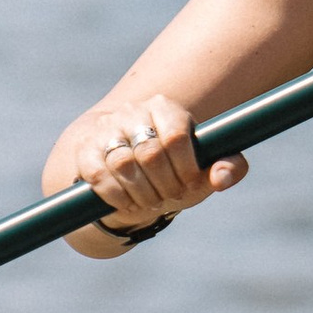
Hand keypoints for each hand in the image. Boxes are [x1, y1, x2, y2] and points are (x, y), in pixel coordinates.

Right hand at [65, 91, 245, 228]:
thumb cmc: (172, 170)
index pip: (177, 136)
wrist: (124, 172)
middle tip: (168, 197)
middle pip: (151, 154)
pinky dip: (117, 196)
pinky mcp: (85, 150)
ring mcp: (106, 129)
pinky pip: (100, 175)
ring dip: (141, 193)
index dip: (186, 168)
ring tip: (150, 201)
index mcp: (165, 108)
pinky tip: (128, 203)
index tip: (188, 185)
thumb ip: (227, 169)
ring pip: (124, 165)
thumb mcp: (202, 171)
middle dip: (164, 185)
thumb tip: (221, 177)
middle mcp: (133, 111)